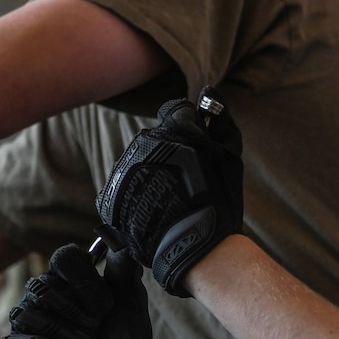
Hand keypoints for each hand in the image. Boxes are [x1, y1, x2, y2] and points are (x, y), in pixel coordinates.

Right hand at [1, 243, 157, 338]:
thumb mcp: (131, 303)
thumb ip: (124, 271)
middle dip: (75, 313)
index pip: (64, 257)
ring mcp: (26, 320)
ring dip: (64, 333)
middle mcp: (41, 293)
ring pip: (28, 315)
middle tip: (96, 328)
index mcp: (67, 276)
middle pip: (42, 288)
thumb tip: (119, 239)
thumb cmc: (122, 336)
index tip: (106, 307)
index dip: (85, 282)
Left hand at [95, 93, 242, 295]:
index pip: (175, 112)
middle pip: (154, 141)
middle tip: (185, 184)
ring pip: (137, 165)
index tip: (195, 152)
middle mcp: (142, 144)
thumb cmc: (218, 201)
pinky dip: (135, 199)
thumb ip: (220, 121)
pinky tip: (153, 213)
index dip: (187, 130)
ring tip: (169, 203)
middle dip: (167, 156)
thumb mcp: (229, 156)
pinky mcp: (110, 196)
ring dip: (150, 177)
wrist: (192, 246)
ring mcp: (124, 169)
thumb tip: (208, 93)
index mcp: (172, 130)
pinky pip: (123, 189)